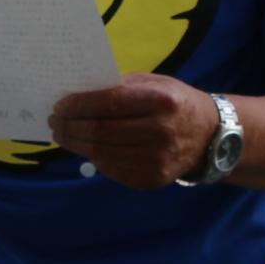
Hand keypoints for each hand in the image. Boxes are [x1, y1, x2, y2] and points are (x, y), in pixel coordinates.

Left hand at [50, 75, 214, 189]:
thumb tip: (78, 95)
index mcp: (162, 101)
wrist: (210, 137)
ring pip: (101, 153)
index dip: (78, 106)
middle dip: (70, 126)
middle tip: (55, 122)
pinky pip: (111, 169)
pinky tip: (86, 147)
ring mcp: (156, 160)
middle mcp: (161, 132)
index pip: (108, 103)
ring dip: (76, 143)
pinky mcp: (151, 179)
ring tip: (63, 134)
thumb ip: (120, 87)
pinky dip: (93, 158)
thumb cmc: (175, 103)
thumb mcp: (155, 84)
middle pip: (100, 131)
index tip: (59, 105)